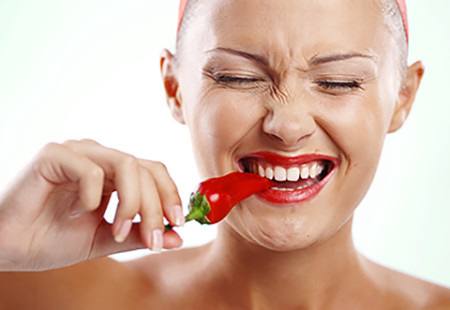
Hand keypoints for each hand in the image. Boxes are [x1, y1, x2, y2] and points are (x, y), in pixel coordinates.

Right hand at [0, 140, 183, 270]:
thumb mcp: (104, 240)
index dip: (170, 195)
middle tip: (153, 238)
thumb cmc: (50, 239)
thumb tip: (177, 237)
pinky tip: (79, 213)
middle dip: (155, 206)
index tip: (178, 223)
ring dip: (132, 202)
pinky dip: (94, 196)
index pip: (154, 172)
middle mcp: (99, 158)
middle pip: (147, 169)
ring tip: (118, 230)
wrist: (6, 246)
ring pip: (127, 164)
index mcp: (113, 173)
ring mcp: (78, 153)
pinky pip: (91, 169)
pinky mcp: (54, 155)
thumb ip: (139, 235)